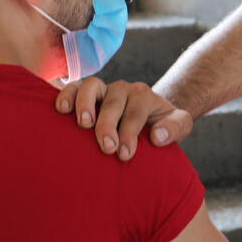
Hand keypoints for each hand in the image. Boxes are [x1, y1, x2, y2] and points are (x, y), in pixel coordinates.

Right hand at [55, 78, 192, 159]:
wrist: (150, 113)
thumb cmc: (162, 123)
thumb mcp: (180, 123)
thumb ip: (176, 127)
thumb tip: (157, 136)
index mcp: (144, 96)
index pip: (136, 111)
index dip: (130, 132)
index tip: (125, 154)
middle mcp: (122, 90)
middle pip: (113, 101)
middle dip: (109, 125)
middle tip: (108, 148)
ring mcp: (103, 90)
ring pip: (91, 86)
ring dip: (85, 104)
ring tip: (83, 124)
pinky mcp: (85, 94)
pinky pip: (73, 88)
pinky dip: (66, 95)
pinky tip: (61, 110)